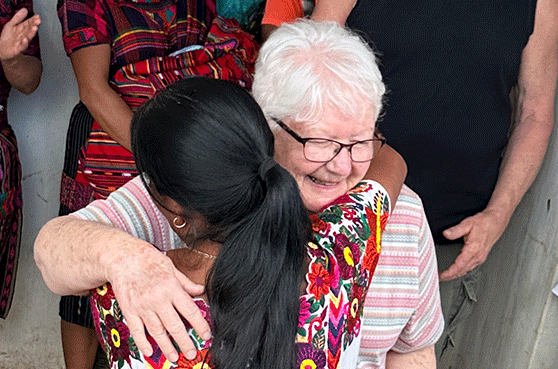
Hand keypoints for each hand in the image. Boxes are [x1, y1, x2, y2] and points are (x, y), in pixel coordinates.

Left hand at [0, 8, 39, 61]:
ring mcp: (21, 43)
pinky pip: (21, 46)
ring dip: (31, 33)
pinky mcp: (18, 49)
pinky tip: (25, 39)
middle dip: (33, 25)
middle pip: (29, 30)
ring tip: (34, 28)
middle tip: (38, 21)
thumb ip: (18, 17)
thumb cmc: (8, 37)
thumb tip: (25, 9)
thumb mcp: (11, 24)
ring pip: (27, 37)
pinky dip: (24, 43)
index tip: (38, 16)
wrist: (3, 50)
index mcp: (22, 29)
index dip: (32, 20)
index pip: (28, 23)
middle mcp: (23, 36)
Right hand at [107, 244, 210, 361]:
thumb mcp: (171, 267)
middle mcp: (158, 299)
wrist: (122, 257)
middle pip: (175, 325)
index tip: (206, 335)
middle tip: (191, 353)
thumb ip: (186, 282)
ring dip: (166, 346)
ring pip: (157, 331)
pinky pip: (137, 330)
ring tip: (174, 356)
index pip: (190, 310)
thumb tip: (200, 290)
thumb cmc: (147, 260)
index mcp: (171, 287)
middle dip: (185, 342)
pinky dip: (142, 343)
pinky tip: (150, 351)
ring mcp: (143, 306)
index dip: (200, 325)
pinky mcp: (130, 310)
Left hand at [439, 208, 509, 280]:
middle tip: (439, 277)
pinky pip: (470, 267)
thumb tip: (446, 234)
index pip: (460, 265)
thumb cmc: (484, 222)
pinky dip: (461, 270)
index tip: (442, 275)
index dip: (450, 272)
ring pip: (466, 270)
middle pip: (462, 271)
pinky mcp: (481, 256)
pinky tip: (456, 270)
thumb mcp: (468, 223)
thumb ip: (456, 230)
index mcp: (473, 249)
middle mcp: (478, 256)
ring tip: (445, 276)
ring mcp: (480, 257)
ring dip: (455, 274)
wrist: (497, 221)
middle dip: (450, 276)